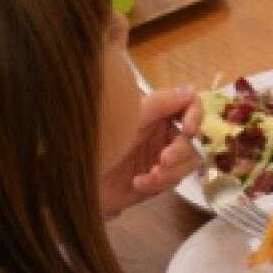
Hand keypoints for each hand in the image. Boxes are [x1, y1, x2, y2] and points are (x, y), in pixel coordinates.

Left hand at [100, 87, 201, 217]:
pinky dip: (157, 183)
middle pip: (193, 140)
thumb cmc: (99, 142)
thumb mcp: (130, 118)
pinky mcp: (154, 181)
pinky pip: (170, 183)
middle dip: (180, 152)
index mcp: (157, 113)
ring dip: (171, 172)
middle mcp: (161, 133)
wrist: (76, 176)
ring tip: (149, 176)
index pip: (190, 107)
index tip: (188, 129)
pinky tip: (138, 183)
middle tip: (163, 160)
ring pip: (186, 165)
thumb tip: (190, 89)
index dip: (196, 116)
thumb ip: (161, 102)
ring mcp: (159, 158)